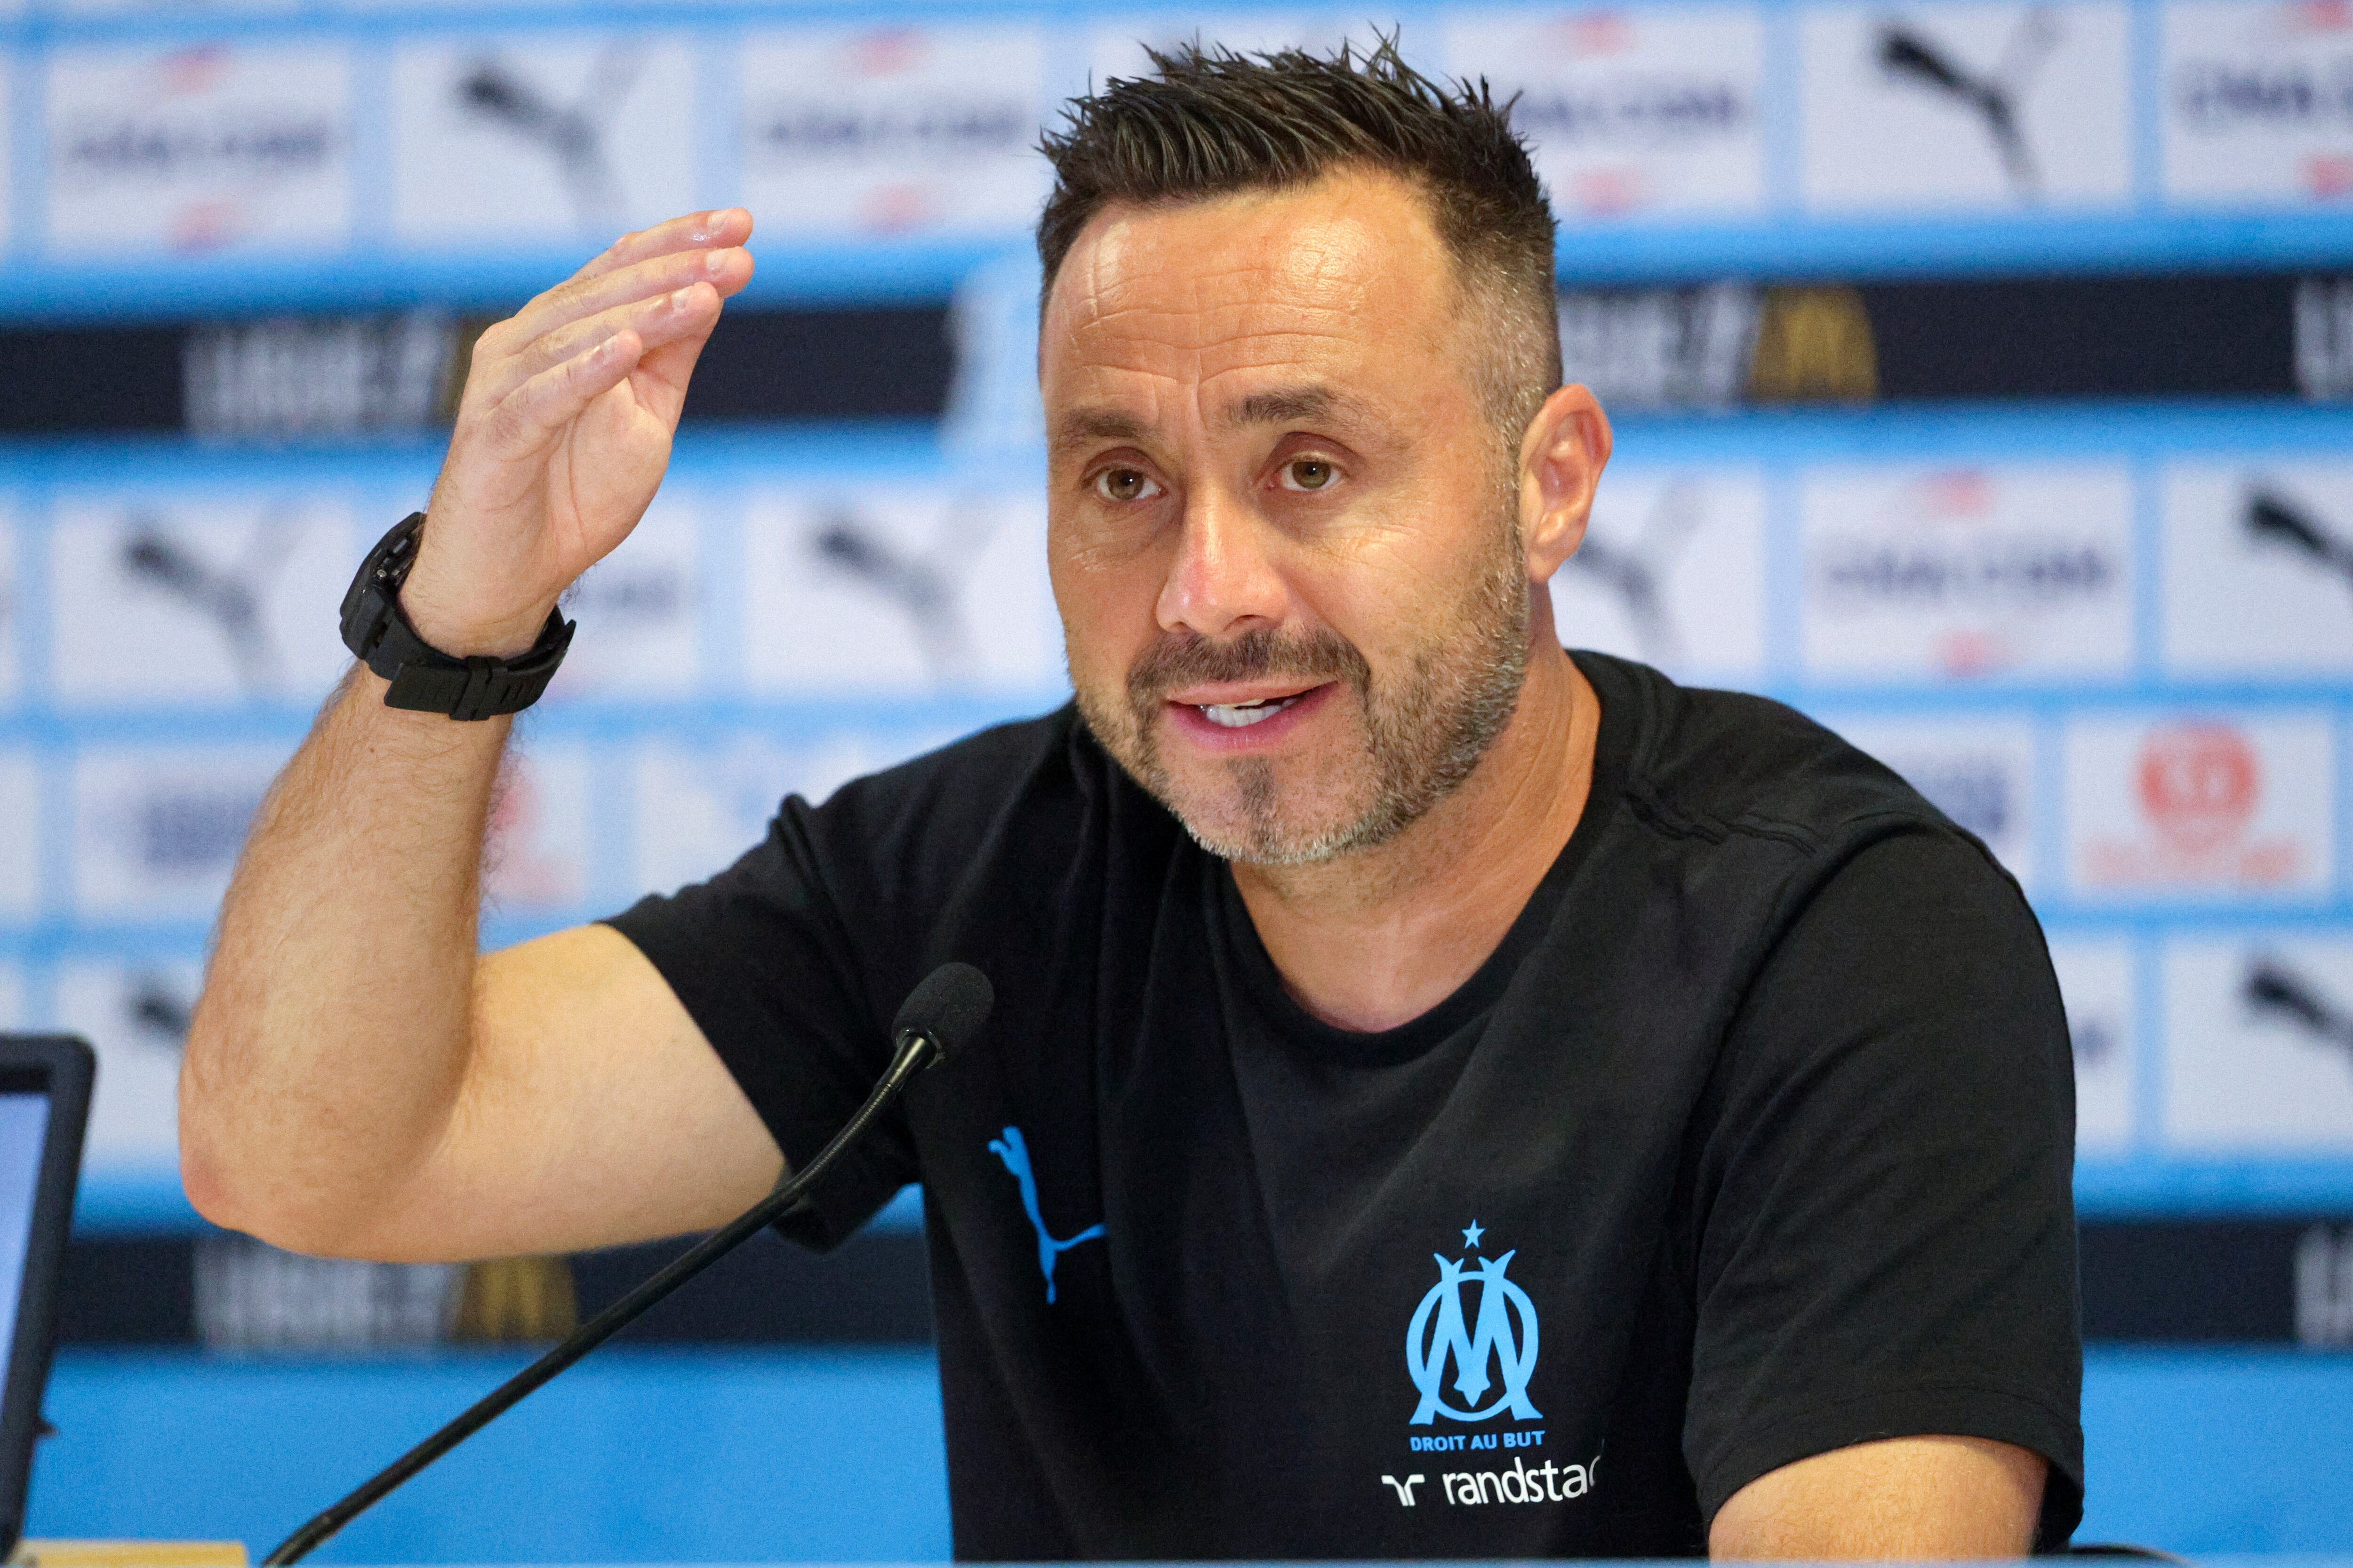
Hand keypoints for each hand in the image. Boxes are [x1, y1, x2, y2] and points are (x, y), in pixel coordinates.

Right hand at [402, 210, 755, 655]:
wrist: (509, 575)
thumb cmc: (571, 494)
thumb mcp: (645, 418)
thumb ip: (670, 357)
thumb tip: (712, 290)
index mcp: (562, 332)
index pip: (621, 270)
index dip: (678, 241)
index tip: (741, 224)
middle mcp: (526, 344)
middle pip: (605, 291)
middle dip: (675, 267)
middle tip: (736, 250)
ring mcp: (503, 386)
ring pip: (578, 334)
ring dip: (644, 310)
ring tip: (701, 293)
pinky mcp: (493, 435)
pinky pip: (542, 397)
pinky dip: (584, 371)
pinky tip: (627, 348)